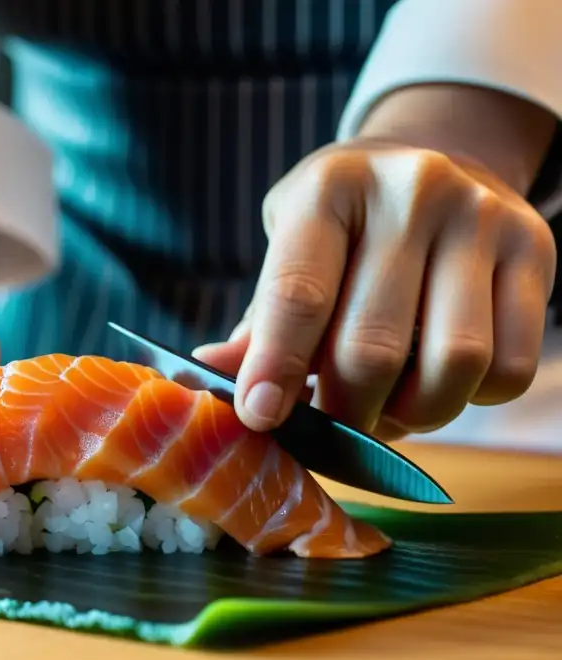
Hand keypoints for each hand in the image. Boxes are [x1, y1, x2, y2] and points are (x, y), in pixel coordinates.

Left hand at [195, 138, 556, 439]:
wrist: (439, 153)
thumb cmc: (346, 221)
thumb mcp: (291, 242)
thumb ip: (262, 314)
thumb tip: (213, 370)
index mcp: (331, 188)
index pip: (298, 295)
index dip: (276, 368)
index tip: (260, 417)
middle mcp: (412, 191)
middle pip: (374, 346)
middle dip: (347, 410)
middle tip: (335, 424)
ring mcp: (482, 217)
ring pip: (454, 362)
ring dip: (415, 414)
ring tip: (389, 408)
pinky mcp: (537, 248)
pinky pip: (511, 367)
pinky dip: (472, 399)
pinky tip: (440, 380)